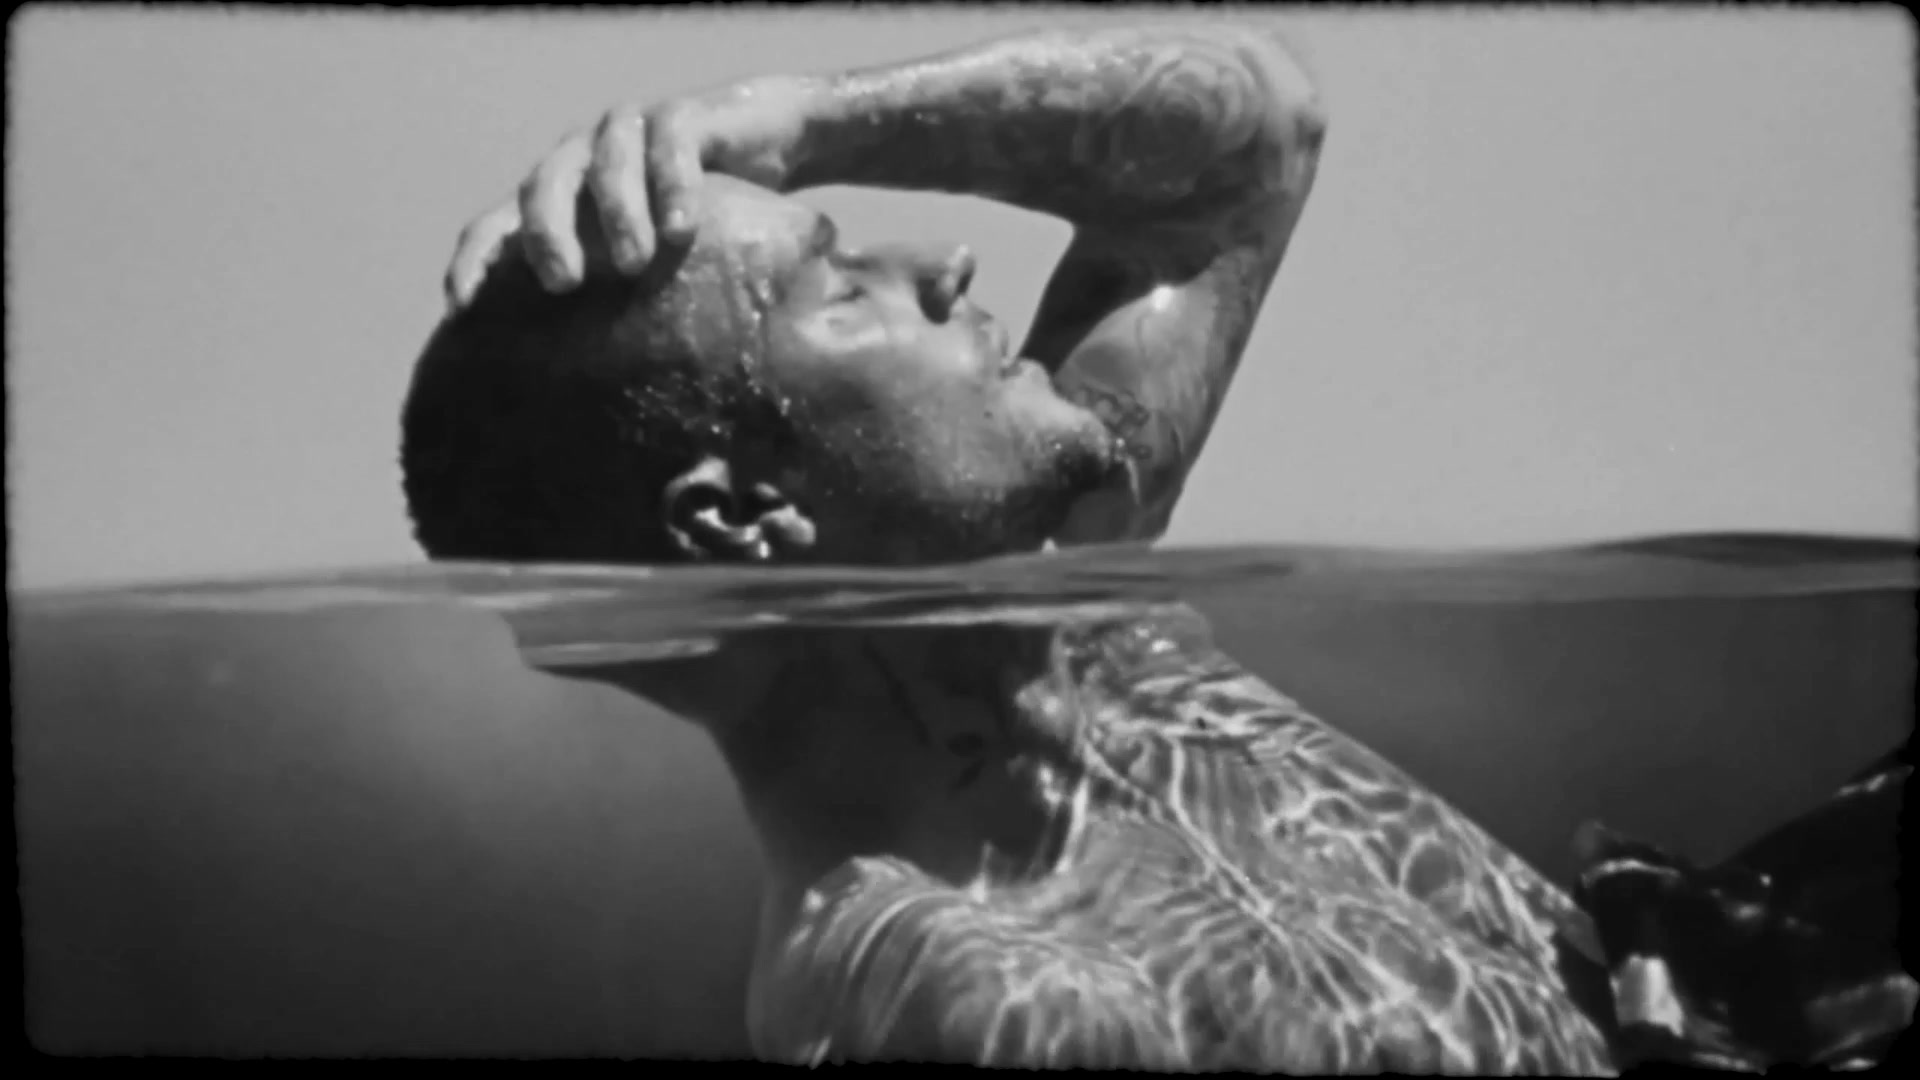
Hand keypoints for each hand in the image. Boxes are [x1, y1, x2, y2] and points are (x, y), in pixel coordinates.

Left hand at [443, 80, 812, 311]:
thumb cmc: (702, 223)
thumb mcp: (656, 265)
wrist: (765, 139)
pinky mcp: (682, 116)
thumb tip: (602, 403)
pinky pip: (669, 143)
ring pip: (605, 162)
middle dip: (545, 234)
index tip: (463, 309)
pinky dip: (673, 184)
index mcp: (561, 201)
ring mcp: (629, 131)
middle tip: (564, 282)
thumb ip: (624, 306)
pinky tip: (683, 229)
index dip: (473, 262)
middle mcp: (584, 161)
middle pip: (542, 187)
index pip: (496, 226)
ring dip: (615, 210)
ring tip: (636, 261)